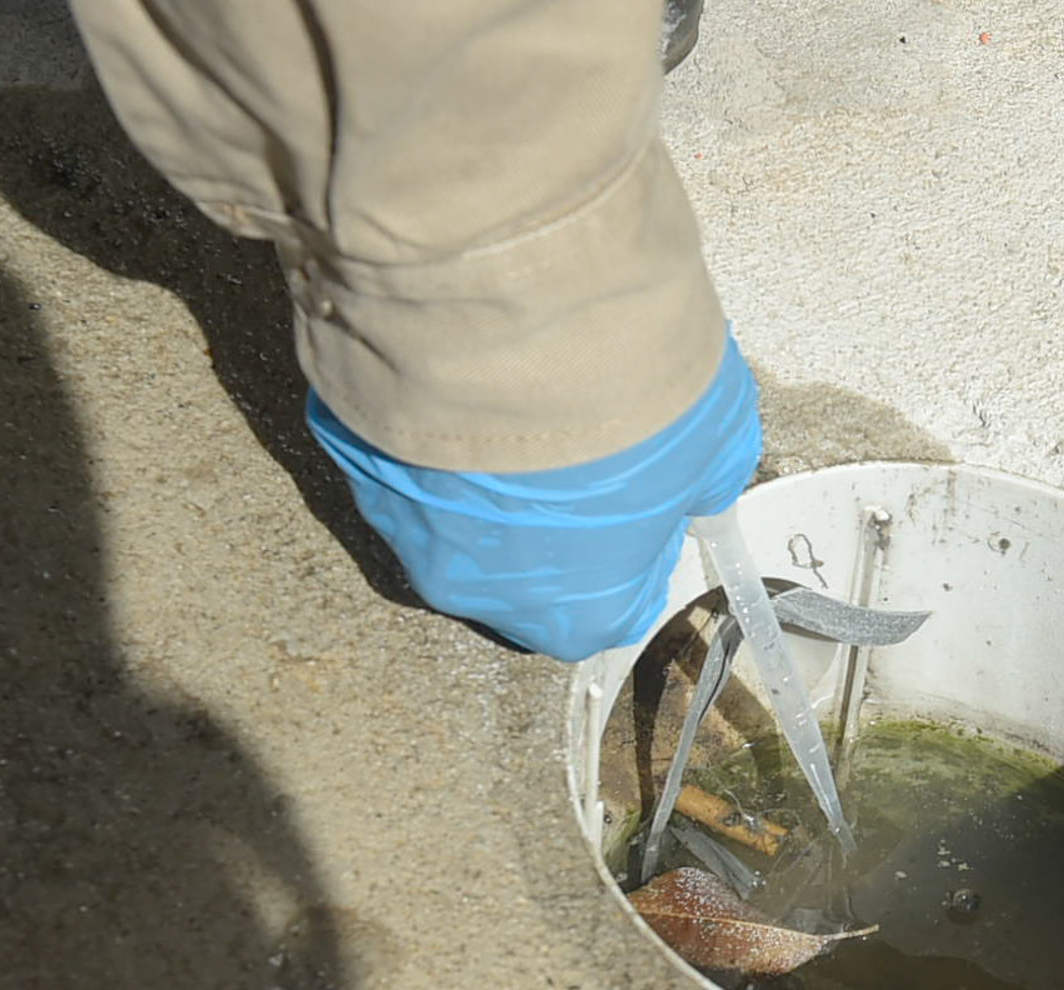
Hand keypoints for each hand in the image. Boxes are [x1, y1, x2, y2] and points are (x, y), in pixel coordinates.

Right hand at [307, 330, 761, 659]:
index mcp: (571, 611)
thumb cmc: (629, 395)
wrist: (514, 305)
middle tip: (580, 447)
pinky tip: (466, 372)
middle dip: (551, 519)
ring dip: (483, 474)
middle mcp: (476, 590)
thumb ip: (705, 479)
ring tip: (520, 403)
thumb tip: (705, 484)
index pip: (610, 611)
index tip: (646, 504)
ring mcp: (401, 523)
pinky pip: (399, 449)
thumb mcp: (714, 441)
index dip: (633, 555)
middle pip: (522, 570)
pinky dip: (430, 424)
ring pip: (452, 513)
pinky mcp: (350, 451)